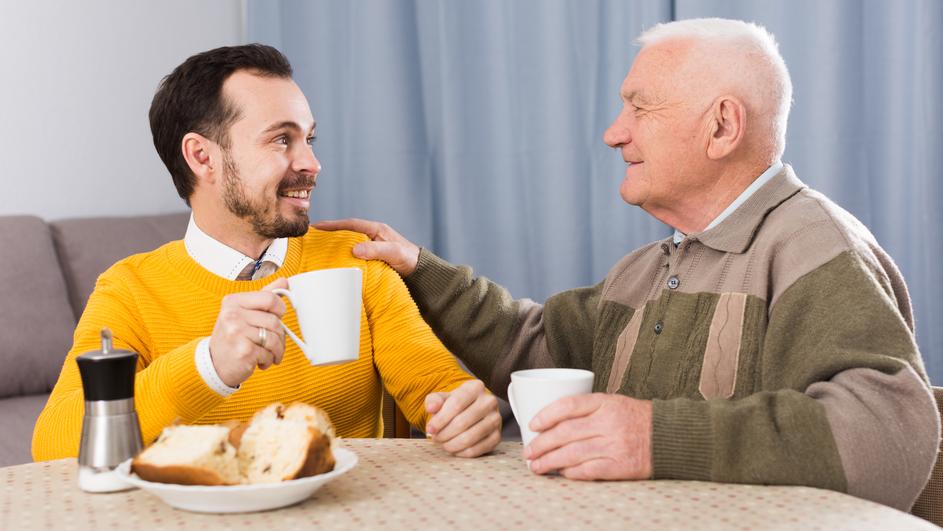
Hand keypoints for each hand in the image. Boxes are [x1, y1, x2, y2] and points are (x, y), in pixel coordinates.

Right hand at [208, 278, 287, 386]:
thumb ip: (263, 296)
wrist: (214, 364)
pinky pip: (269, 354)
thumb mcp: (243, 312)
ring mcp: (237, 333)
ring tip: (267, 353)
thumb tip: (284, 282)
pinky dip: (268, 360)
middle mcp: (232, 315)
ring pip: (274, 338)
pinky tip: (258, 361)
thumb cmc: (232, 337)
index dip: (280, 309)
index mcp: (233, 301)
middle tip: (271, 342)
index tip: (277, 316)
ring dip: (276, 350)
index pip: (270, 298)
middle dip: (279, 335)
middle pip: (275, 321)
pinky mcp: (244, 351)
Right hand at [314, 218, 419, 275]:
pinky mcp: (372, 258)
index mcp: (376, 230)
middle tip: (310, 238)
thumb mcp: (393, 253)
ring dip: (334, 246)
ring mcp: (371, 247)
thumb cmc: (409, 260)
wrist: (421, 272)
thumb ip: (376, 250)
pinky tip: (333, 263)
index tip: (316, 228)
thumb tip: (354, 249)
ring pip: (348, 243)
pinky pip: (353, 255)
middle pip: (346, 232)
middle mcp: (372, 236)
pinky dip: (342, 257)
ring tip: (317, 250)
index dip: (332, 225)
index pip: (350, 224)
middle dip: (329, 234)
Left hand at [425, 380, 501, 457]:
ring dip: (452, 444)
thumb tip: (431, 408)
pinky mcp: (497, 436)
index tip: (430, 429)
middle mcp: (489, 401)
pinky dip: (462, 452)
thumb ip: (433, 400)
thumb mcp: (442, 398)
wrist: (472, 410)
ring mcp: (496, 419)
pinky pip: (477, 449)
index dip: (440, 419)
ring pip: (470, 437)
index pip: (456, 404)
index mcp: (476, 387)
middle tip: (435, 438)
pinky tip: (454, 449)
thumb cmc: (455, 404)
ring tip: (443, 444)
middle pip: (462, 422)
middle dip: (444, 434)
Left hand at [523, 393, 651, 479]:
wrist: (669, 436)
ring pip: (572, 454)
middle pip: (565, 433)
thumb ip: (587, 408)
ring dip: (550, 462)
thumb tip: (552, 420)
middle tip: (528, 452)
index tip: (532, 424)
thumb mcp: (613, 402)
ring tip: (536, 467)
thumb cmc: (636, 418)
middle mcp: (608, 423)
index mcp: (605, 403)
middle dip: (541, 444)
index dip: (546, 415)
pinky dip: (571, 473)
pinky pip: (588, 470)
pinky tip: (561, 473)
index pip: (568, 406)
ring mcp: (614, 445)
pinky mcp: (620, 465)